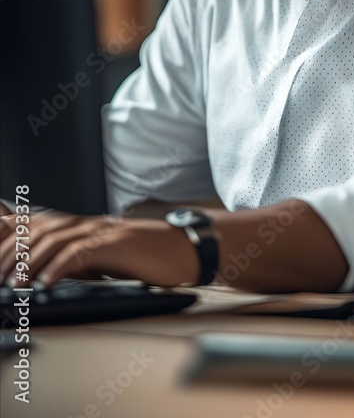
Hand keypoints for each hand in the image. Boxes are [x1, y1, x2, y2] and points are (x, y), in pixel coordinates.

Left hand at [0, 211, 199, 287]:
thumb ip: (74, 258)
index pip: (34, 223)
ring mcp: (101, 231)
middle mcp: (86, 223)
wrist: (182, 249)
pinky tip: (46, 283)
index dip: (9, 233)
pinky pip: (81, 252)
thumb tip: (43, 274)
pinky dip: (59, 267)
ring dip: (28, 262)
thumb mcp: (101, 256)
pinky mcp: (115, 244)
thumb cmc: (143, 257)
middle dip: (11, 253)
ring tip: (13, 284)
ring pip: (53, 240)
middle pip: (37, 231)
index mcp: (81, 226)